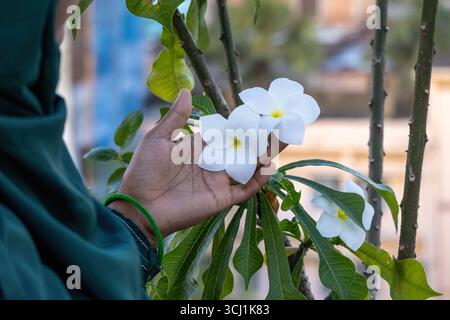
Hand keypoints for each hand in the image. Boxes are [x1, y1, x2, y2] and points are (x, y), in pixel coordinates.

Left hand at [110, 89, 275, 242]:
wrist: (140, 207)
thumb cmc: (144, 172)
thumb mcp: (158, 139)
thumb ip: (176, 117)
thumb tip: (186, 90)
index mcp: (198, 150)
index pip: (225, 134)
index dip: (241, 124)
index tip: (258, 111)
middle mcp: (212, 165)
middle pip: (242, 149)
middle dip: (260, 137)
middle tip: (279, 123)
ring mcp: (219, 182)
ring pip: (248, 167)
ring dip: (264, 155)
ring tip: (282, 139)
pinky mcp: (222, 199)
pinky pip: (246, 189)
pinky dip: (259, 179)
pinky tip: (269, 165)